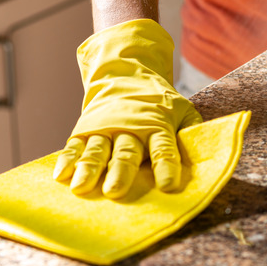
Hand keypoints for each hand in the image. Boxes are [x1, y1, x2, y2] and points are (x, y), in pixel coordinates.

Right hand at [53, 19, 202, 198]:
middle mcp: (130, 127)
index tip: (168, 186)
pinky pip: (74, 146)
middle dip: (121, 171)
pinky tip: (60, 176)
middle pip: (127, 152)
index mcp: (157, 124)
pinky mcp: (85, 130)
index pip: (164, 148)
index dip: (167, 166)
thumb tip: (206, 151)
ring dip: (89, 169)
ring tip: (81, 188)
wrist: (126, 74)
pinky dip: (67, 160)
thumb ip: (192, 129)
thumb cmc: (159, 102)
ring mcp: (105, 128)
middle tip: (115, 191)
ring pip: (97, 150)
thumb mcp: (182, 109)